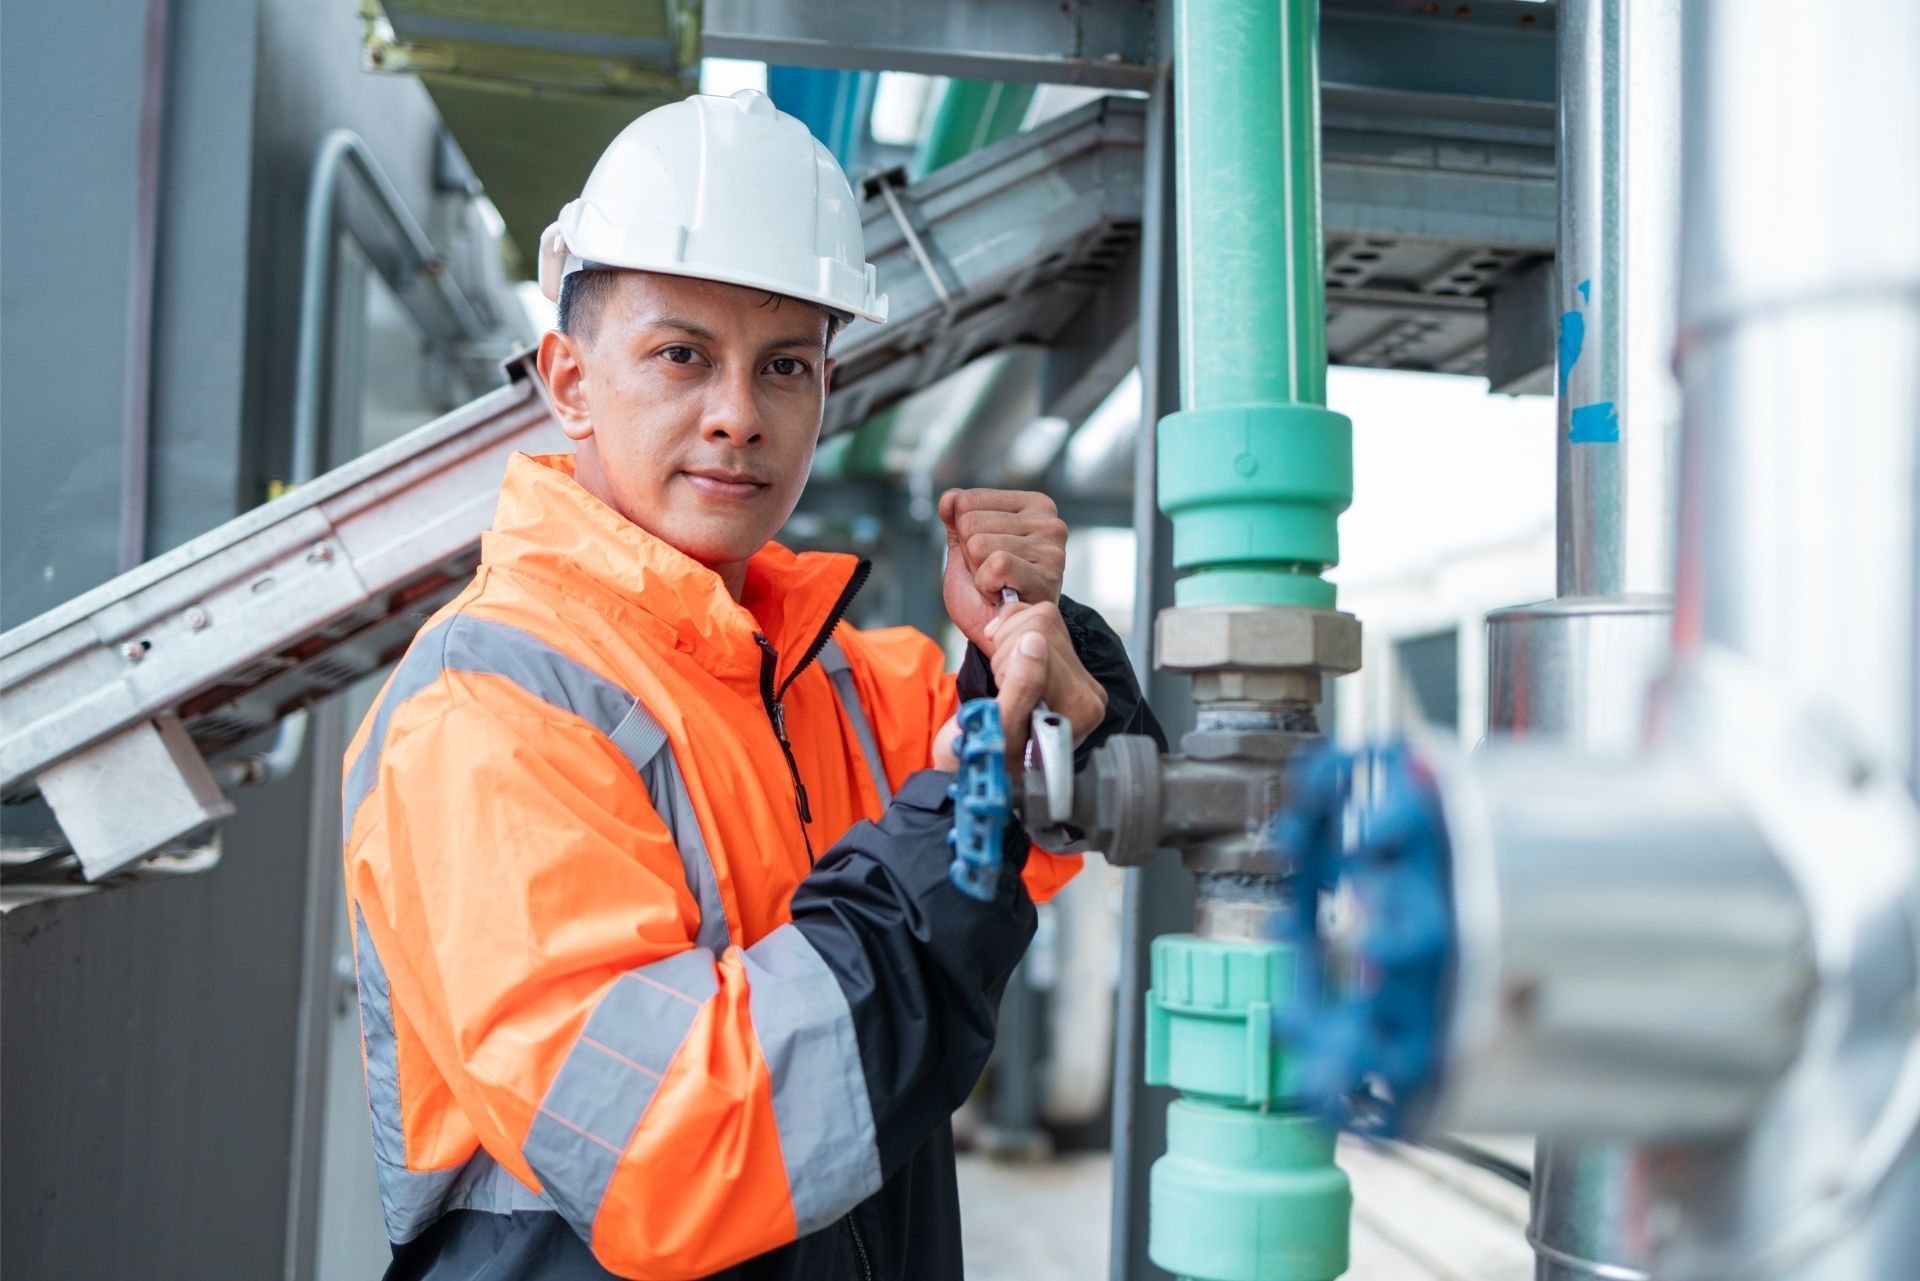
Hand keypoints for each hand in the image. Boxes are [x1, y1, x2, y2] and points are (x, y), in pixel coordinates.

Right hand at [931, 602, 1106, 771]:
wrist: (978, 762)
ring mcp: (1074, 673)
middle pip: (1043, 623)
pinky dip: (1007, 634)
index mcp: (1081, 707)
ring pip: (1037, 615)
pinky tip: (1007, 666)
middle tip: (1001, 689)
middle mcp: (1087, 690)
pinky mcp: (1058, 657)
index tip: (1002, 694)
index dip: (1008, 661)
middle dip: (1006, 653)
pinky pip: (1033, 615)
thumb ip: (1020, 689)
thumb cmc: (987, 756)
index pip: (1042, 641)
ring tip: (1004, 684)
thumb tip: (1033, 642)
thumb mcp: (999, 730)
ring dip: (1005, 645)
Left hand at [940, 489, 1066, 650]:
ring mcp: (1051, 547)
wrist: (1002, 637)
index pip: (967, 499)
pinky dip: (987, 584)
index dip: (963, 534)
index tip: (985, 556)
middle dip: (969, 555)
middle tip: (991, 575)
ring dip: (978, 573)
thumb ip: (956, 521)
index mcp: (1031, 506)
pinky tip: (1002, 594)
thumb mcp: (964, 551)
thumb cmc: (988, 595)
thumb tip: (948, 498)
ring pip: (978, 544)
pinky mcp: (1048, 574)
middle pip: (970, 521)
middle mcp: (1048, 521)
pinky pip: (995, 564)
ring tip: (998, 585)